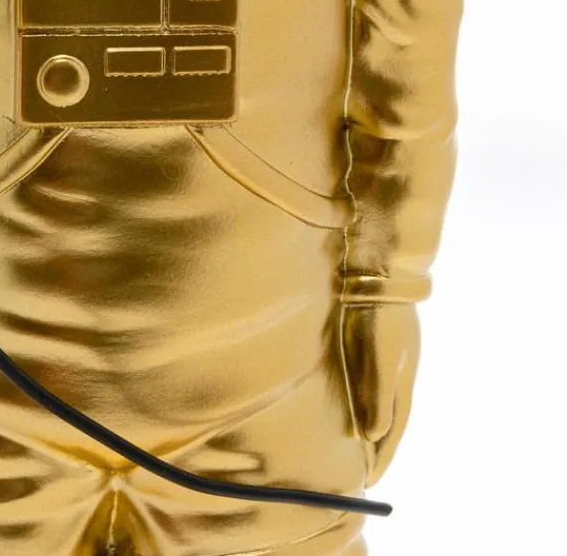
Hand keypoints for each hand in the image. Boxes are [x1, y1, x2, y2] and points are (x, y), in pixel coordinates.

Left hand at [341, 302, 420, 484]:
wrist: (380, 271)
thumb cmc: (379, 316)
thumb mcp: (379, 357)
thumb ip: (377, 396)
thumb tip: (373, 437)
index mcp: (402, 383)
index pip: (392, 431)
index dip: (381, 458)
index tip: (369, 483)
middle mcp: (400, 375)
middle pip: (390, 422)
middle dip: (378, 449)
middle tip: (364, 475)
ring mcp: (392, 359)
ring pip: (383, 404)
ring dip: (373, 428)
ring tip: (357, 447)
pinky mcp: (379, 345)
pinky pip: (374, 386)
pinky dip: (367, 404)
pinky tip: (353, 403)